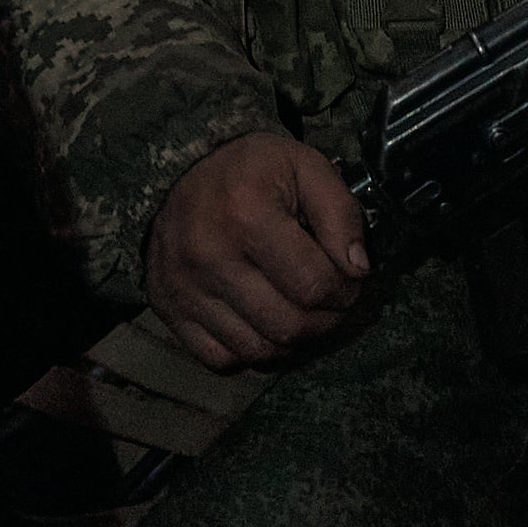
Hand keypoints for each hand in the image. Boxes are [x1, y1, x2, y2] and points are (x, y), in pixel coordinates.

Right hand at [148, 130, 369, 369]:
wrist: (180, 173)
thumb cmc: (252, 170)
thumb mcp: (306, 167)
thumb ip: (341, 213)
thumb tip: (358, 270)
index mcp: (246, 214)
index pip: (314, 285)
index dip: (346, 291)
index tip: (350, 279)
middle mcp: (209, 256)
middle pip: (289, 327)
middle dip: (326, 322)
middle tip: (333, 303)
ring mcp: (184, 289)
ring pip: (259, 352)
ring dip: (294, 342)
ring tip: (304, 314)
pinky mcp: (169, 309)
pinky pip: (222, 359)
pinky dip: (252, 353)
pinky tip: (265, 324)